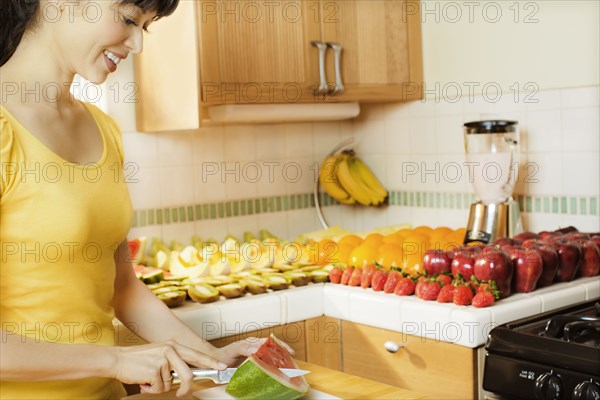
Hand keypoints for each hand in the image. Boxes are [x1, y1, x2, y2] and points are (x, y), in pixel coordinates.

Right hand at [110, 341, 226, 396]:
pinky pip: (159, 388)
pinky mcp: (154, 370)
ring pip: (171, 384)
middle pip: (188, 373)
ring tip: (148, 378)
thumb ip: (174, 363)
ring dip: (159, 386)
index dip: (210, 362)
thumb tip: (186, 377)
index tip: (222, 367)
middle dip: (186, 386)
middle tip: (180, 393)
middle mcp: (170, 350)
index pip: (197, 355)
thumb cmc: (139, 360)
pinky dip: (151, 388)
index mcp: (173, 345)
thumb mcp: (160, 355)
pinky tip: (143, 380)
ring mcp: (163, 360)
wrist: (118, 359)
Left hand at [212, 337, 295, 366]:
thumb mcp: (233, 350)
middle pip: (273, 349)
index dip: (280, 346)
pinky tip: (277, 373)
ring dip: (279, 361)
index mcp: (252, 343)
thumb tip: (256, 348)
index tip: (289, 352)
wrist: (214, 363)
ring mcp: (254, 357)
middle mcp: (255, 348)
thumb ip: (244, 347)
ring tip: (288, 367)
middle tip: (292, 360)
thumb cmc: (223, 355)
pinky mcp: (252, 365)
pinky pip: (264, 365)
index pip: (270, 343)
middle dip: (284, 353)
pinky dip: (272, 368)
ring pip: (270, 357)